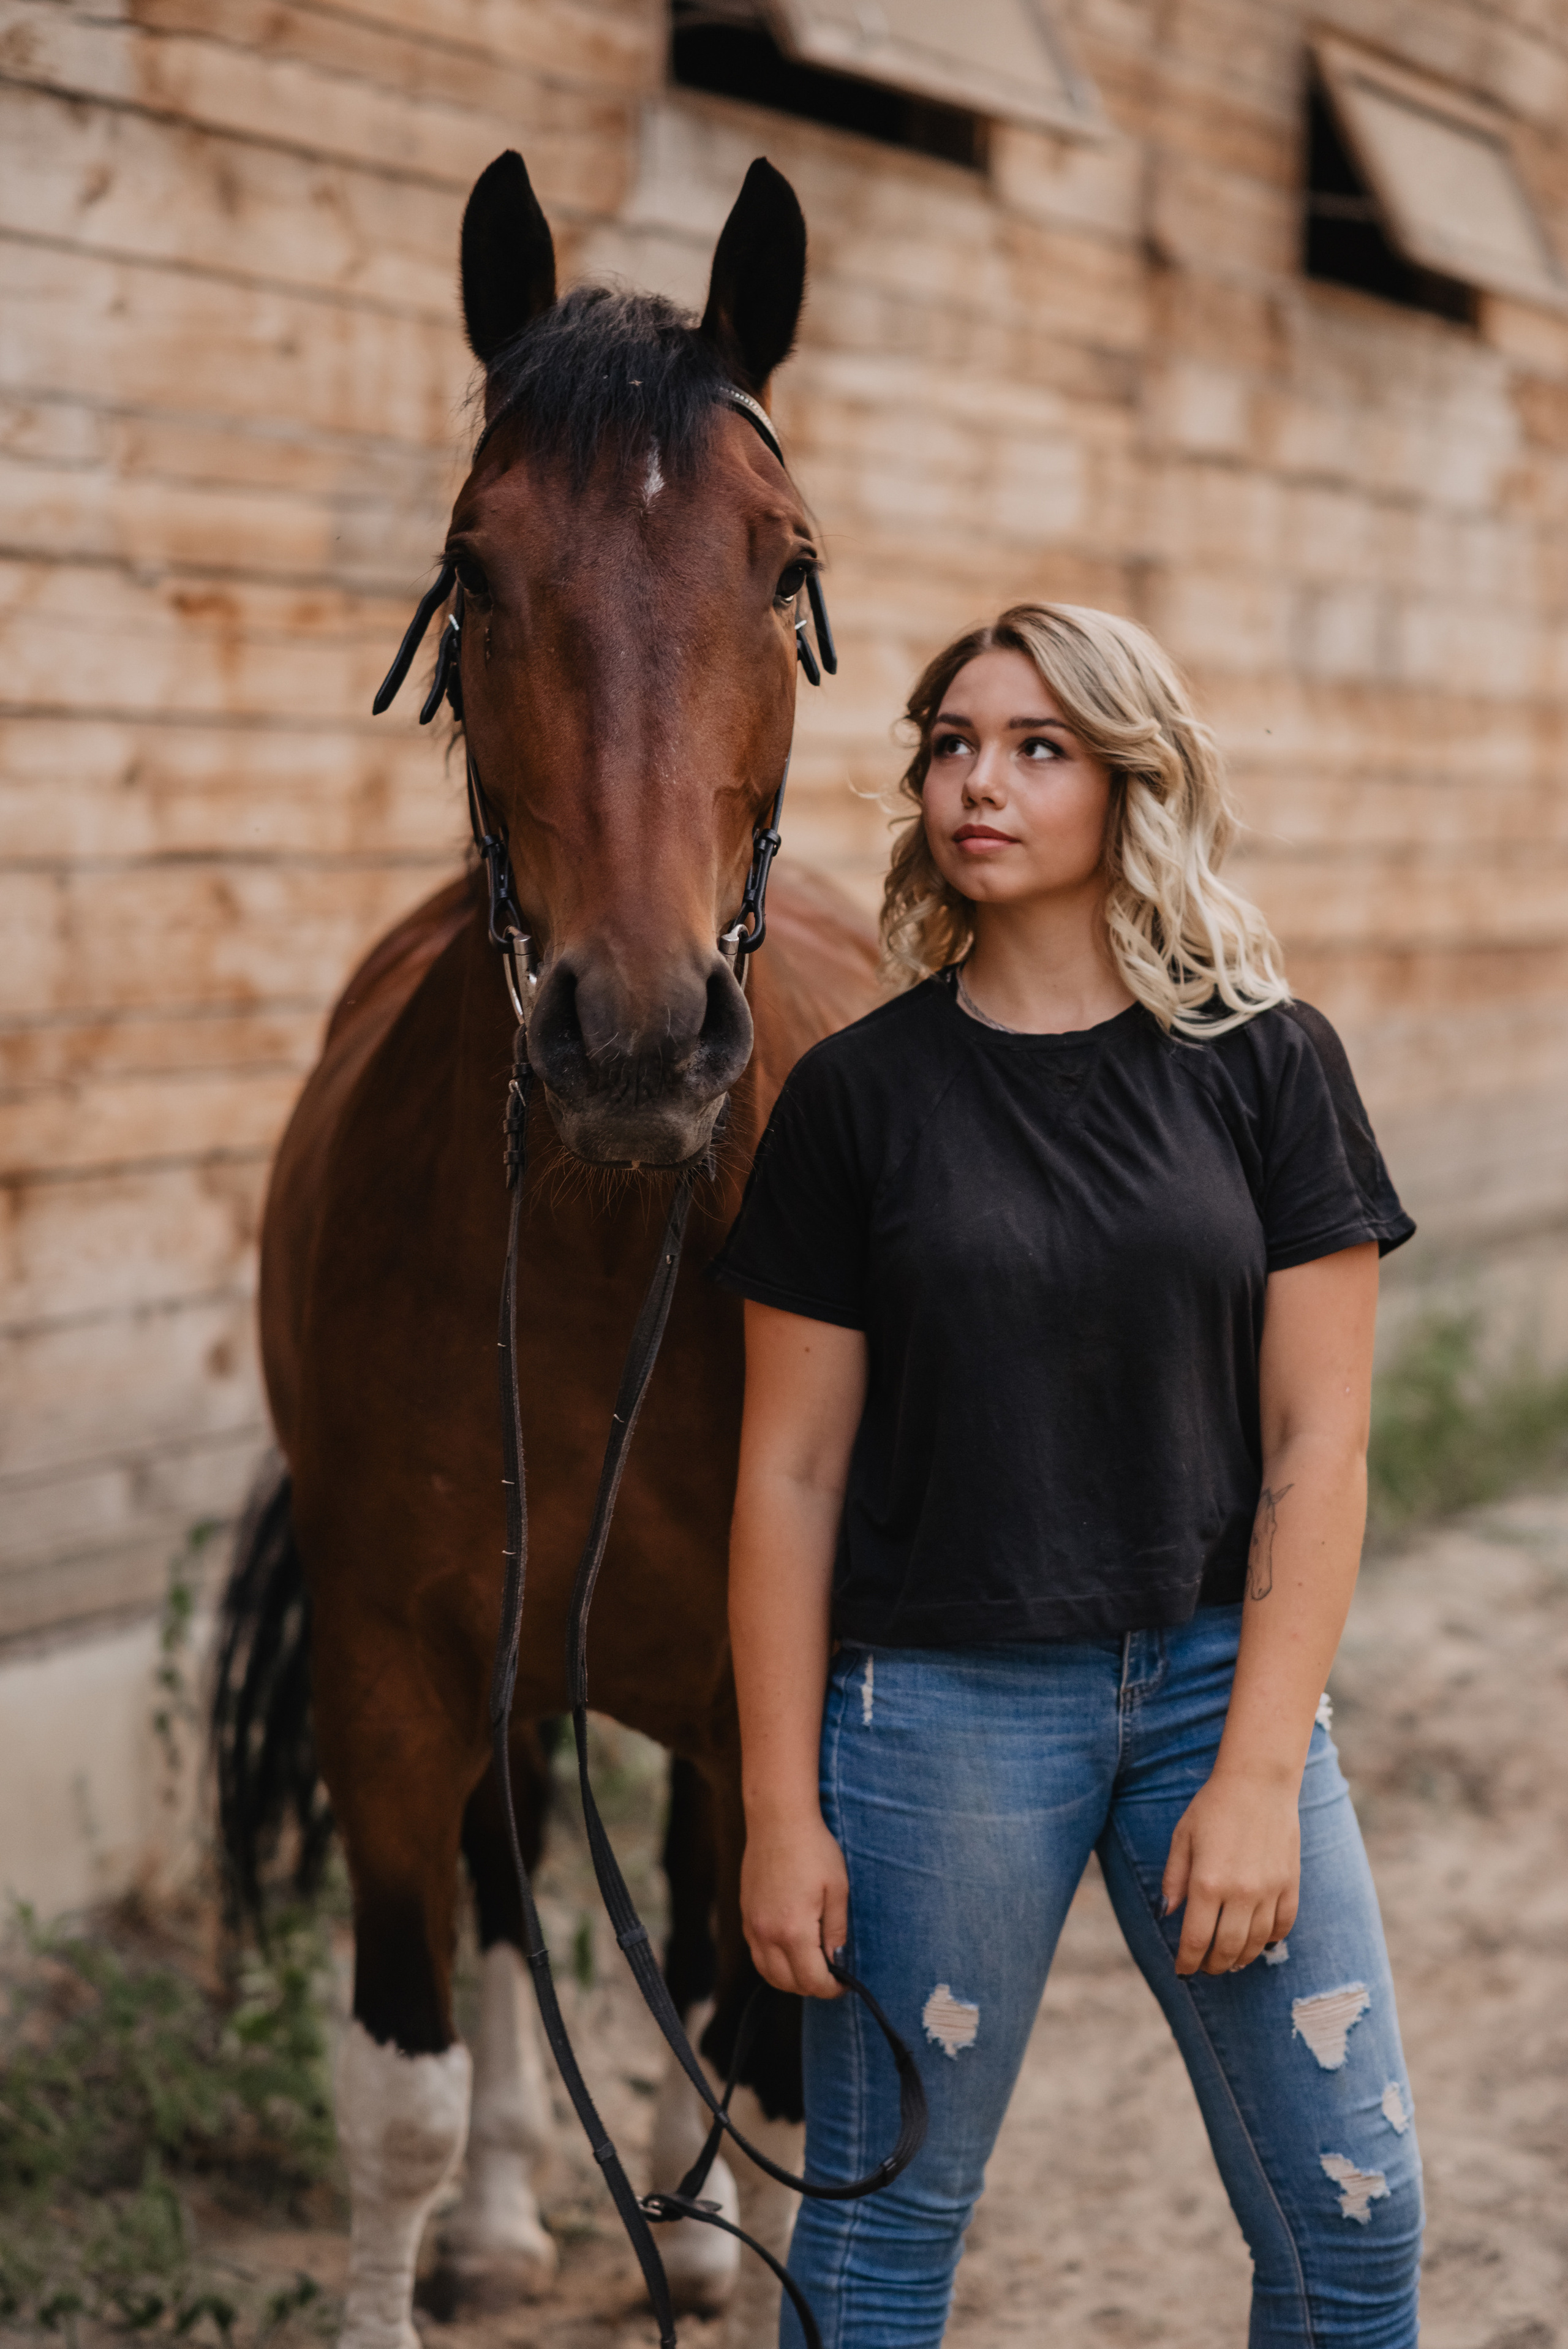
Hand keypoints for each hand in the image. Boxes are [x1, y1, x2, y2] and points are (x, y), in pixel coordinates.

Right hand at [741, 1811, 848, 1998]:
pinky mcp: (746, 1915)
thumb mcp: (837, 1890)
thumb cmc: (813, 1850)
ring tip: (812, 1967)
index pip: (812, 1981)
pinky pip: (757, 1954)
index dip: (832, 1989)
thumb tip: (835, 1961)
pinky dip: (773, 1964)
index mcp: (793, 1931)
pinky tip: (790, 1950)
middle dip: (812, 1987)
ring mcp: (752, 1926)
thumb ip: (836, 1931)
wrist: (777, 1820)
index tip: (845, 1984)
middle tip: (832, 1977)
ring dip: (790, 1980)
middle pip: (788, 1984)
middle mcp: (767, 1935)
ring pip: (767, 1973)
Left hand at [1162, 1770, 1300, 1976]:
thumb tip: (1167, 1914)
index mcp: (1207, 1883)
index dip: (1188, 1961)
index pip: (1196, 1939)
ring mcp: (1269, 1890)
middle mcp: (1240, 1893)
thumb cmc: (1213, 1807)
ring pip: (1257, 1943)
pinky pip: (1284, 1925)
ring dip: (1241, 1958)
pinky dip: (1272, 1940)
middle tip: (1206, 1968)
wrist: (1258, 1782)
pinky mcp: (1290, 1884)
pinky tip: (1261, 1941)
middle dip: (1214, 1965)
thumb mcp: (1182, 1838)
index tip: (1182, 1971)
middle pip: (1228, 1949)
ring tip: (1230, 1961)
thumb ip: (1174, 1879)